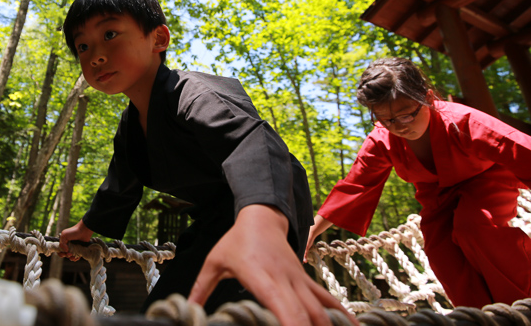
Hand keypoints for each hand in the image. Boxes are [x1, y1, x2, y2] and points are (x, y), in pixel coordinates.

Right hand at [58, 219, 92, 260]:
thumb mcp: (64, 235)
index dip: (60, 253)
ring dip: (71, 258)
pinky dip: (76, 258)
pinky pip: (77, 256)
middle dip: (66, 255)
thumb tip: (66, 251)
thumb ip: (62, 244)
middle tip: (69, 253)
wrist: (84, 230)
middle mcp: (68, 246)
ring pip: (71, 256)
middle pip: (65, 254)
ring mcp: (74, 248)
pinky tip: (76, 257)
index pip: (60, 250)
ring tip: (73, 256)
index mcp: (64, 243)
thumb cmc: (73, 231)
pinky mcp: (80, 250)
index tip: (63, 253)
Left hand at [189, 205, 355, 325]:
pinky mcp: (307, 282)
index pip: (285, 308)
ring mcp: (300, 282)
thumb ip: (201, 288)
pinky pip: (329, 301)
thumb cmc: (236, 242)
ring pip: (324, 310)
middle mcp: (287, 282)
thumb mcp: (214, 262)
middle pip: (309, 316)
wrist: (262, 216)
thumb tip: (187, 311)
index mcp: (264, 278)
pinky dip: (343, 317)